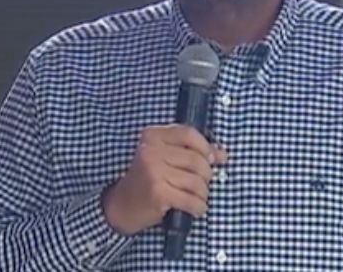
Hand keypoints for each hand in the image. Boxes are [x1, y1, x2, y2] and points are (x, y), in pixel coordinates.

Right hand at [102, 124, 226, 234]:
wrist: (121, 205)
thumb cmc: (146, 180)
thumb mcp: (165, 158)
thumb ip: (192, 152)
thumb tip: (222, 154)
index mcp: (152, 136)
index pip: (188, 134)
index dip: (205, 147)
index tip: (212, 159)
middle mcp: (150, 151)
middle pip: (197, 160)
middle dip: (206, 176)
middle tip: (200, 184)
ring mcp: (153, 171)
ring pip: (197, 182)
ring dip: (202, 194)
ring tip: (195, 197)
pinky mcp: (158, 193)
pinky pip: (192, 200)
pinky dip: (198, 207)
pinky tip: (194, 208)